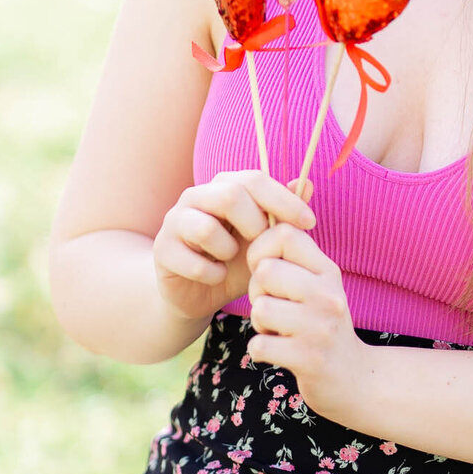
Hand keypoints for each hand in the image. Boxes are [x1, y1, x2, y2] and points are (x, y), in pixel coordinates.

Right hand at [153, 171, 314, 322]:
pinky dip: (212, 274)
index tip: (309, 222)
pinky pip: (193, 261)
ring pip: (206, 227)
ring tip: (231, 260)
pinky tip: (216, 277)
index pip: (255, 179)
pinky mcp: (163, 250)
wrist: (198, 294)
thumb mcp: (266, 241)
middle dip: (254, 225)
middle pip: (230, 195)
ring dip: (228, 251)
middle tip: (260, 247)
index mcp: (223, 186)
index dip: (284, 200)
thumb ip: (284, 213)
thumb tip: (307, 182)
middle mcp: (196, 196)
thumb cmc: (236, 262)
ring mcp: (175, 220)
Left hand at [244, 212, 370, 423]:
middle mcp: (328, 294)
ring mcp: (319, 327)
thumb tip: (269, 211)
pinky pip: (260, 344)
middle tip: (272, 307)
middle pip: (264, 271)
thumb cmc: (323, 325)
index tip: (265, 268)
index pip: (283, 233)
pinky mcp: (308, 359)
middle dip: (257, 292)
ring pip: (260, 308)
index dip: (261, 248)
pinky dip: (261, 350)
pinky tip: (279, 353)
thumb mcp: (318, 285)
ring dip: (260, 324)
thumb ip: (294, 255)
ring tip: (278, 331)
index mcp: (328, 270)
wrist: (354, 379)